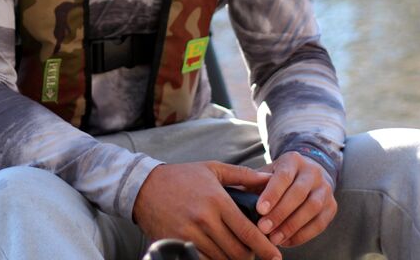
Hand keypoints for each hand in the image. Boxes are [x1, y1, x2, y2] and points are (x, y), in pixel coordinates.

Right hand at [133, 161, 281, 259]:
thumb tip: (268, 178)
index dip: (265, 248)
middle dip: (249, 256)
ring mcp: (189, 235)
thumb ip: (242, 175)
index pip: (248, 231)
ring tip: (235, 252)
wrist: (143, 187)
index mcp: (217, 201)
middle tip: (252, 253)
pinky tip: (217, 254)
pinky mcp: (176, 245)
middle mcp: (204, 220)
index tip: (276, 256)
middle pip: (237, 251)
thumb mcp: (212, 169)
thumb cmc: (181, 177)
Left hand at [254, 151, 336, 247]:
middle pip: (299, 194)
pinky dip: (303, 235)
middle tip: (263, 229)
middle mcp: (313, 172)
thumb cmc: (279, 176)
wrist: (308, 173)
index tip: (259, 210)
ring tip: (274, 239)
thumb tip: (234, 194)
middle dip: (280, 213)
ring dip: (292, 226)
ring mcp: (325, 189)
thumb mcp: (267, 173)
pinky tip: (286, 241)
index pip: (284, 176)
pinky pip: (320, 223)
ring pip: (312, 208)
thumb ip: (252, 182)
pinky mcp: (332, 206)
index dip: (272, 194)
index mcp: (293, 160)